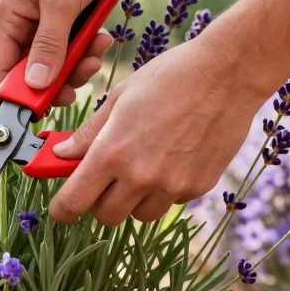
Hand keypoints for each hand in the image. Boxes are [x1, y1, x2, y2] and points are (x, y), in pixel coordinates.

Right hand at [0, 0, 128, 95]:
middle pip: (30, 72)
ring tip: (98, 50)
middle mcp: (19, 23)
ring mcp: (42, 22)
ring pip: (55, 64)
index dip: (18, 93)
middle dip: (57, 78)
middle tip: (82, 78)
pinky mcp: (65, 20)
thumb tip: (37, 86)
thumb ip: (48, 46)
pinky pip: (72, 49)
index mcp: (5, 16)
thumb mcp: (61, 2)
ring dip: (78, 64)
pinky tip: (103, 36)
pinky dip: (88, 48)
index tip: (43, 107)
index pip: (0, 70)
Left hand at [47, 39, 267, 224]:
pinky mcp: (199, 186)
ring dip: (133, 200)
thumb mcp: (119, 98)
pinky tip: (172, 158)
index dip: (62, 210)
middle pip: (106, 216)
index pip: (74, 202)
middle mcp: (141, 176)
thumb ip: (88, 134)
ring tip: (142, 165)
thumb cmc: (168, 77)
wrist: (227, 74)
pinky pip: (170, 202)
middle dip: (99, 201)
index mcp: (112, 152)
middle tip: (105, 178)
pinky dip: (164, 190)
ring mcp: (172, 185)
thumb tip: (62, 154)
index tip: (62, 208)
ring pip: (139, 215)